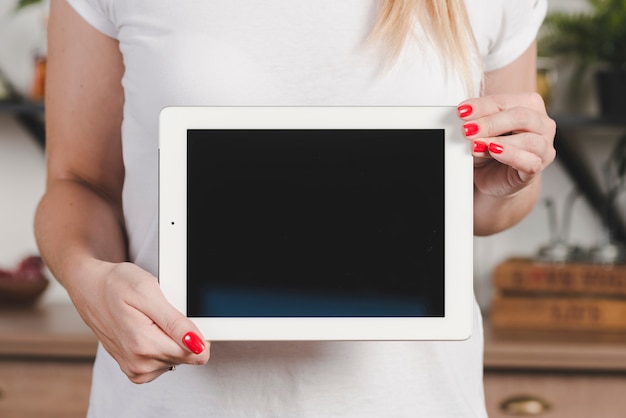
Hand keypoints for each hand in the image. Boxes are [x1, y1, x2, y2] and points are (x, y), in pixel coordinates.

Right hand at [70, 260, 209, 382]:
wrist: (89, 288)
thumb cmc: (116, 285)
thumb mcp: (149, 292)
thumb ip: (175, 323)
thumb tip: (198, 345)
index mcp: (144, 345)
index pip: (196, 353)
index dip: (198, 333)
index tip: (183, 318)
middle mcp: (139, 364)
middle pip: (187, 356)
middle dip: (181, 334)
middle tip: (162, 313)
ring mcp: (135, 369)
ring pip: (176, 359)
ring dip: (170, 339)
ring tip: (151, 319)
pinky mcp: (134, 370)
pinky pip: (164, 362)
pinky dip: (161, 346)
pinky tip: (148, 330)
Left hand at [457, 92, 555, 198]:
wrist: (486, 176)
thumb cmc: (487, 148)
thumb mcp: (479, 130)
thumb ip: (476, 119)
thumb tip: (465, 114)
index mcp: (529, 105)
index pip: (506, 101)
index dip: (482, 106)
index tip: (462, 111)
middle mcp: (541, 124)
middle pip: (521, 116)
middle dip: (491, 123)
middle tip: (468, 130)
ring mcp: (543, 147)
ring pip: (529, 140)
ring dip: (499, 141)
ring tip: (477, 144)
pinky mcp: (537, 167)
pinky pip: (530, 162)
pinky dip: (510, 156)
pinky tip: (494, 152)